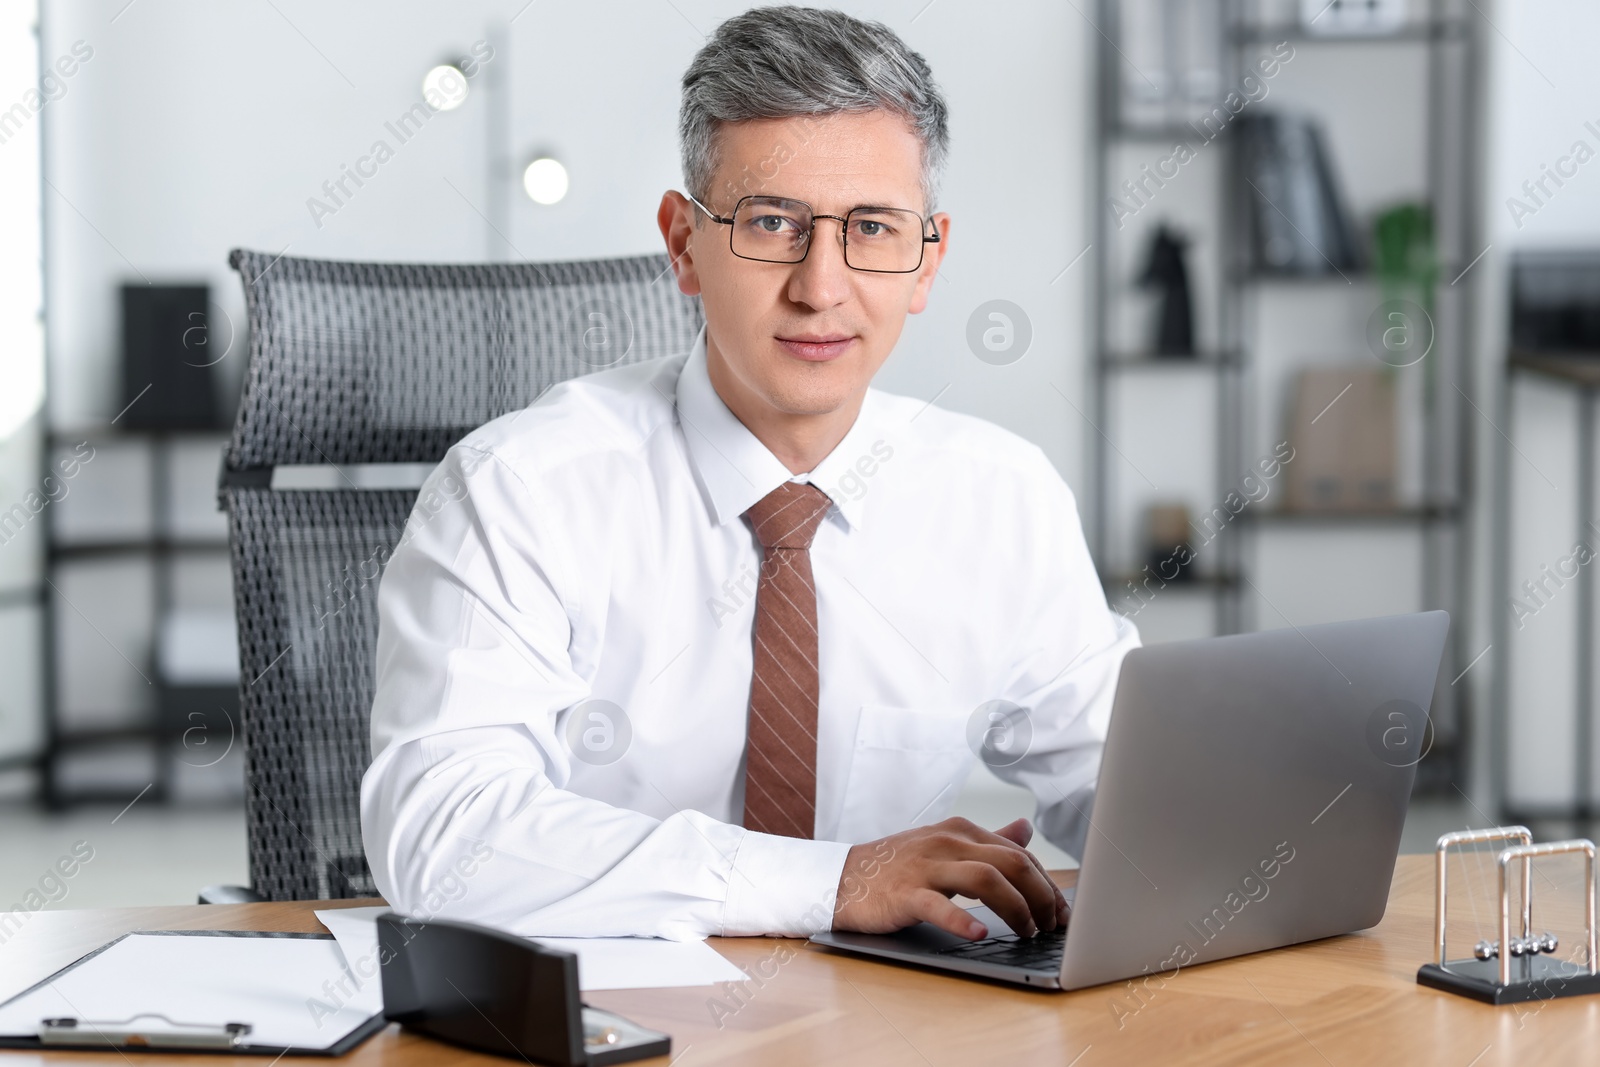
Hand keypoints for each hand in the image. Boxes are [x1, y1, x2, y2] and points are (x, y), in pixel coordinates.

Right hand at [832, 817, 1067, 939]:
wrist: (841, 878)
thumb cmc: (898, 867)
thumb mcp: (945, 845)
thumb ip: (987, 840)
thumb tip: (1026, 828)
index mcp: (960, 831)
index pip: (1018, 854)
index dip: (1047, 883)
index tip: (1062, 912)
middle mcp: (946, 842)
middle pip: (1010, 863)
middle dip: (1041, 896)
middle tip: (1053, 925)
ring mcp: (924, 866)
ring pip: (984, 879)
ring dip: (1016, 908)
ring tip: (1029, 932)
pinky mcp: (903, 893)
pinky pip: (937, 906)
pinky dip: (962, 921)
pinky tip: (980, 934)